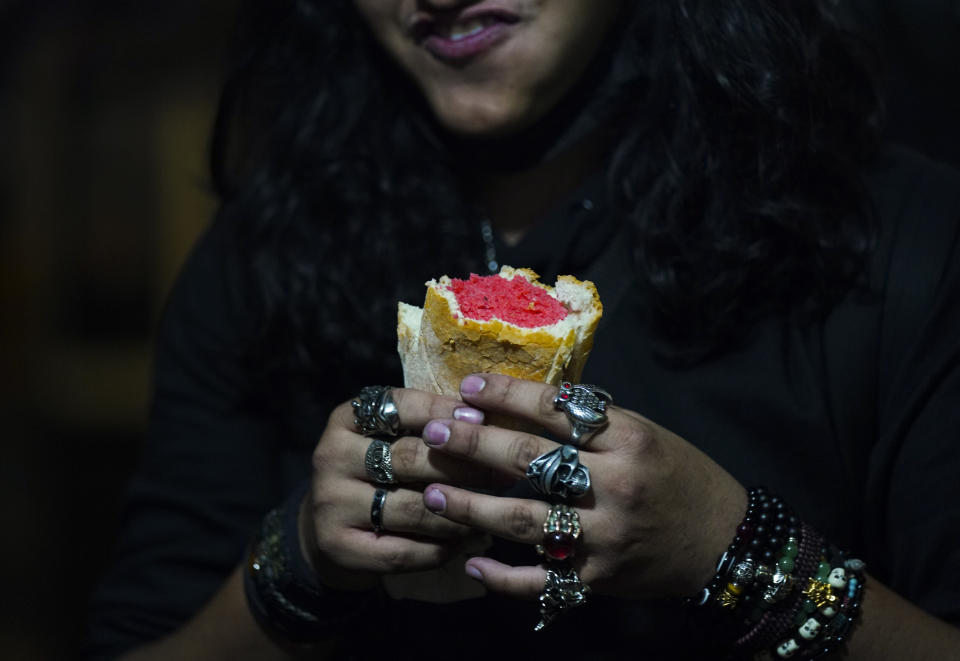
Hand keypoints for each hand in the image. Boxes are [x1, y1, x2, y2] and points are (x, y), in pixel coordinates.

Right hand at [301, 387, 497, 590]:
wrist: (327, 528)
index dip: (442, 411)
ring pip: (413, 508)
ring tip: (494, 509)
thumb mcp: (390, 438)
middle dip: (464, 465)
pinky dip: (441, 546)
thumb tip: (493, 416)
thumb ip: (429, 425)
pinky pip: (404, 550)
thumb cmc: (377, 472)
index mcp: (346, 420)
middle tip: (504, 473)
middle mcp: (331, 456)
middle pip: (409, 457)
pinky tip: (465, 540)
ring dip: (460, 511)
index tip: (483, 420)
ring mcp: (331, 503)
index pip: (399, 406)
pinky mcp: (340, 546)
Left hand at [419, 374, 746, 600]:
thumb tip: (521, 404)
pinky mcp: (601, 580)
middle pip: (532, 460)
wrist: (727, 541)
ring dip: (472, 507)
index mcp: (630, 439)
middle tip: (434, 433)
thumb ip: (591, 424)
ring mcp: (607, 536)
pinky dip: (504, 577)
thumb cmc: (679, 476)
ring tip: (432, 494)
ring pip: (525, 520)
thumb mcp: (645, 434)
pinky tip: (471, 566)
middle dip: (476, 444)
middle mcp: (617, 485)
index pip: (558, 410)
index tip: (468, 387)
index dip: (508, 395)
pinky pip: (544, 580)